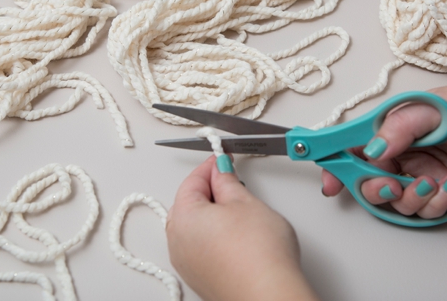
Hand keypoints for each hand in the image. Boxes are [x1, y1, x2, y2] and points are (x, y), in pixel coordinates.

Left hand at [167, 154, 319, 300]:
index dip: (211, 166)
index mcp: (183, 217)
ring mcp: (187, 264)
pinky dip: (215, 236)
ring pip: (195, 227)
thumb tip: (221, 172)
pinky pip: (202, 247)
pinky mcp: (200, 278)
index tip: (225, 159)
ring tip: (242, 213)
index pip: (192, 180)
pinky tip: (239, 237)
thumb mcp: (246, 202)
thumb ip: (228, 182)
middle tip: (234, 183)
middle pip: (189, 203)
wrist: (269, 296)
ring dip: (213, 214)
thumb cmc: (259, 255)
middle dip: (210, 190)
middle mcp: (177, 242)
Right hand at [322, 70, 446, 218]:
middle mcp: (400, 153)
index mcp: (392, 129)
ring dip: (411, 197)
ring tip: (433, 181)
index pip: (353, 146)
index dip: (337, 163)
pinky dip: (435, 203)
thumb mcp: (432, 108)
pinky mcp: (439, 194)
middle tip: (391, 184)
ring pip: (396, 201)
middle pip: (368, 180)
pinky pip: (424, 211)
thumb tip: (373, 149)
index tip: (330, 179)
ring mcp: (419, 175)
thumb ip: (398, 128)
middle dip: (374, 188)